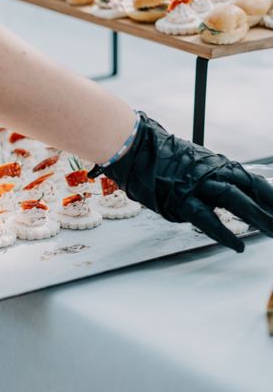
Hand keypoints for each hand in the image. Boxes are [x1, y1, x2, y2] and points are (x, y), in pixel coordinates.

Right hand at [93, 112, 272, 251]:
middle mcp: (211, 172)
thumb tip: (213, 202)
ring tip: (272, 233)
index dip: (268, 195)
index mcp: (215, 165)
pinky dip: (222, 232)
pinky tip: (236, 244)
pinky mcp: (180, 198)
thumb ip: (204, 181)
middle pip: (250, 190)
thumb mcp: (188, 164)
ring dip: (257, 217)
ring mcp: (196, 184)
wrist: (133, 147)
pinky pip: (206, 217)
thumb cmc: (154, 157)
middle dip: (270, 208)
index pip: (250, 180)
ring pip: (235, 200)